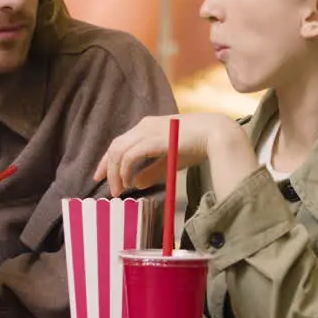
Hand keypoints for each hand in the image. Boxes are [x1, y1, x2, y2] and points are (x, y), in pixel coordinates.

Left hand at [94, 113, 241, 196]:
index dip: (107, 161)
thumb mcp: (170, 160)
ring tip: (119, 190)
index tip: (101, 177)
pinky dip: (126, 170)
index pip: (119, 143)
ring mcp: (148, 131)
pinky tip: (130, 183)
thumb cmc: (196, 145)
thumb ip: (152, 170)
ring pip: (119, 151)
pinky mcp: (153, 139)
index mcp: (146, 127)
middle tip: (108, 189)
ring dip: (115, 172)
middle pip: (115, 146)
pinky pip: (130, 156)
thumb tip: (136, 183)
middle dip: (106, 168)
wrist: (215, 133)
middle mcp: (143, 126)